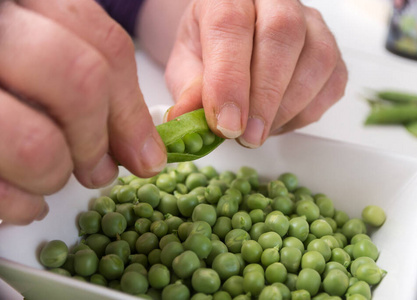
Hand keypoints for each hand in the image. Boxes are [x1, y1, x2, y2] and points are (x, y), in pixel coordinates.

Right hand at [0, 0, 165, 224]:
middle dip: (96, 142)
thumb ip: (90, 83)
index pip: (104, 47)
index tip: (145, 152)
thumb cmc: (3, 70)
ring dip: (54, 175)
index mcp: (22, 3)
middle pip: (81, 84)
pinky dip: (17, 205)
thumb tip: (144, 151)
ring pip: (36, 144)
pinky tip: (22, 200)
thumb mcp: (38, 50)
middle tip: (98, 170)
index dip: (131, 111)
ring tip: (50, 177)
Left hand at [158, 0, 346, 147]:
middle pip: (283, 34)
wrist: (233, 42)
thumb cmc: (209, 51)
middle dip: (265, 96)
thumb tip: (188, 120)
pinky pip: (332, 84)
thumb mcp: (186, 67)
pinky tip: (278, 122)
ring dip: (288, 108)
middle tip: (247, 136)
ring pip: (317, 59)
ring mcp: (311, 23)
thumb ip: (189, 91)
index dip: (230, 79)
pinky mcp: (332, 51)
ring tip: (258, 132)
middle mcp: (275, 1)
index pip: (231, 25)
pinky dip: (305, 113)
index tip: (226, 124)